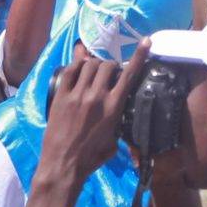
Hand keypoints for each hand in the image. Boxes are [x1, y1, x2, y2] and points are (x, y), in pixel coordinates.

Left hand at [37, 51, 147, 183]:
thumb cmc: (92, 157)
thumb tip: (119, 113)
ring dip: (93, 64)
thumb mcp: (114, 140)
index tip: (146, 42)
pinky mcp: (60, 97)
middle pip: (107, 66)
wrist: (63, 165)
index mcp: (114, 107)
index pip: (129, 75)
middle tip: (108, 72)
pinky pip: (69, 72)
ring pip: (88, 65)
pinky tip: (78, 67)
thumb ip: (118, 121)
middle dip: (110, 65)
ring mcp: (77, 95)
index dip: (139, 56)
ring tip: (92, 70)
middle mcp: (97, 96)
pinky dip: (75, 65)